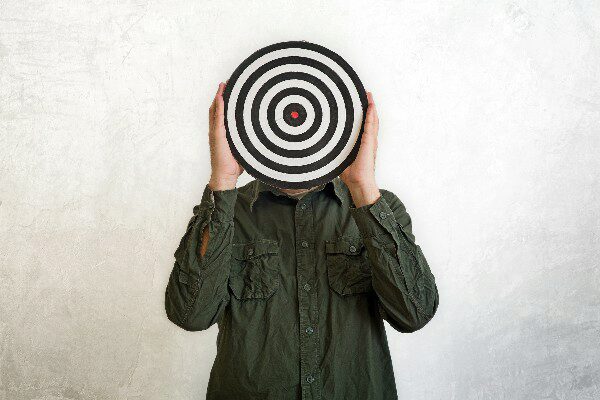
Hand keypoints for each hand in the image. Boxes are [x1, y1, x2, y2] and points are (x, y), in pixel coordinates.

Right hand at [208, 82, 242, 190]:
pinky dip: (218, 106)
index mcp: (224, 132)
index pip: (223, 112)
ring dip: (219, 95)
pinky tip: (221, 96)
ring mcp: (216, 132)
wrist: (226, 177)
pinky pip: (217, 118)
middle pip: (218, 107)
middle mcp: (218, 130)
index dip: (225, 100)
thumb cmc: (236, 165)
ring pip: (215, 109)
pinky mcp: (217, 136)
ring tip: (224, 83)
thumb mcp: (247, 148)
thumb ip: (252, 139)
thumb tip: (268, 134)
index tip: (232, 88)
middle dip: (222, 93)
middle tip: (229, 80)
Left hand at [340, 91, 380, 206]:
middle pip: (370, 120)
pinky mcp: (369, 143)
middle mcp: (368, 141)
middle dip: (368, 107)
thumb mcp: (338, 158)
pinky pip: (371, 126)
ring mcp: (370, 141)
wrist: (359, 183)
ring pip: (372, 120)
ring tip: (369, 95)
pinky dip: (371, 115)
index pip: (363, 126)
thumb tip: (318, 147)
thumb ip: (332, 150)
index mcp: (362, 144)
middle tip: (366, 94)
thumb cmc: (350, 175)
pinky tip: (371, 106)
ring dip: (371, 107)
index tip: (359, 104)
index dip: (363, 115)